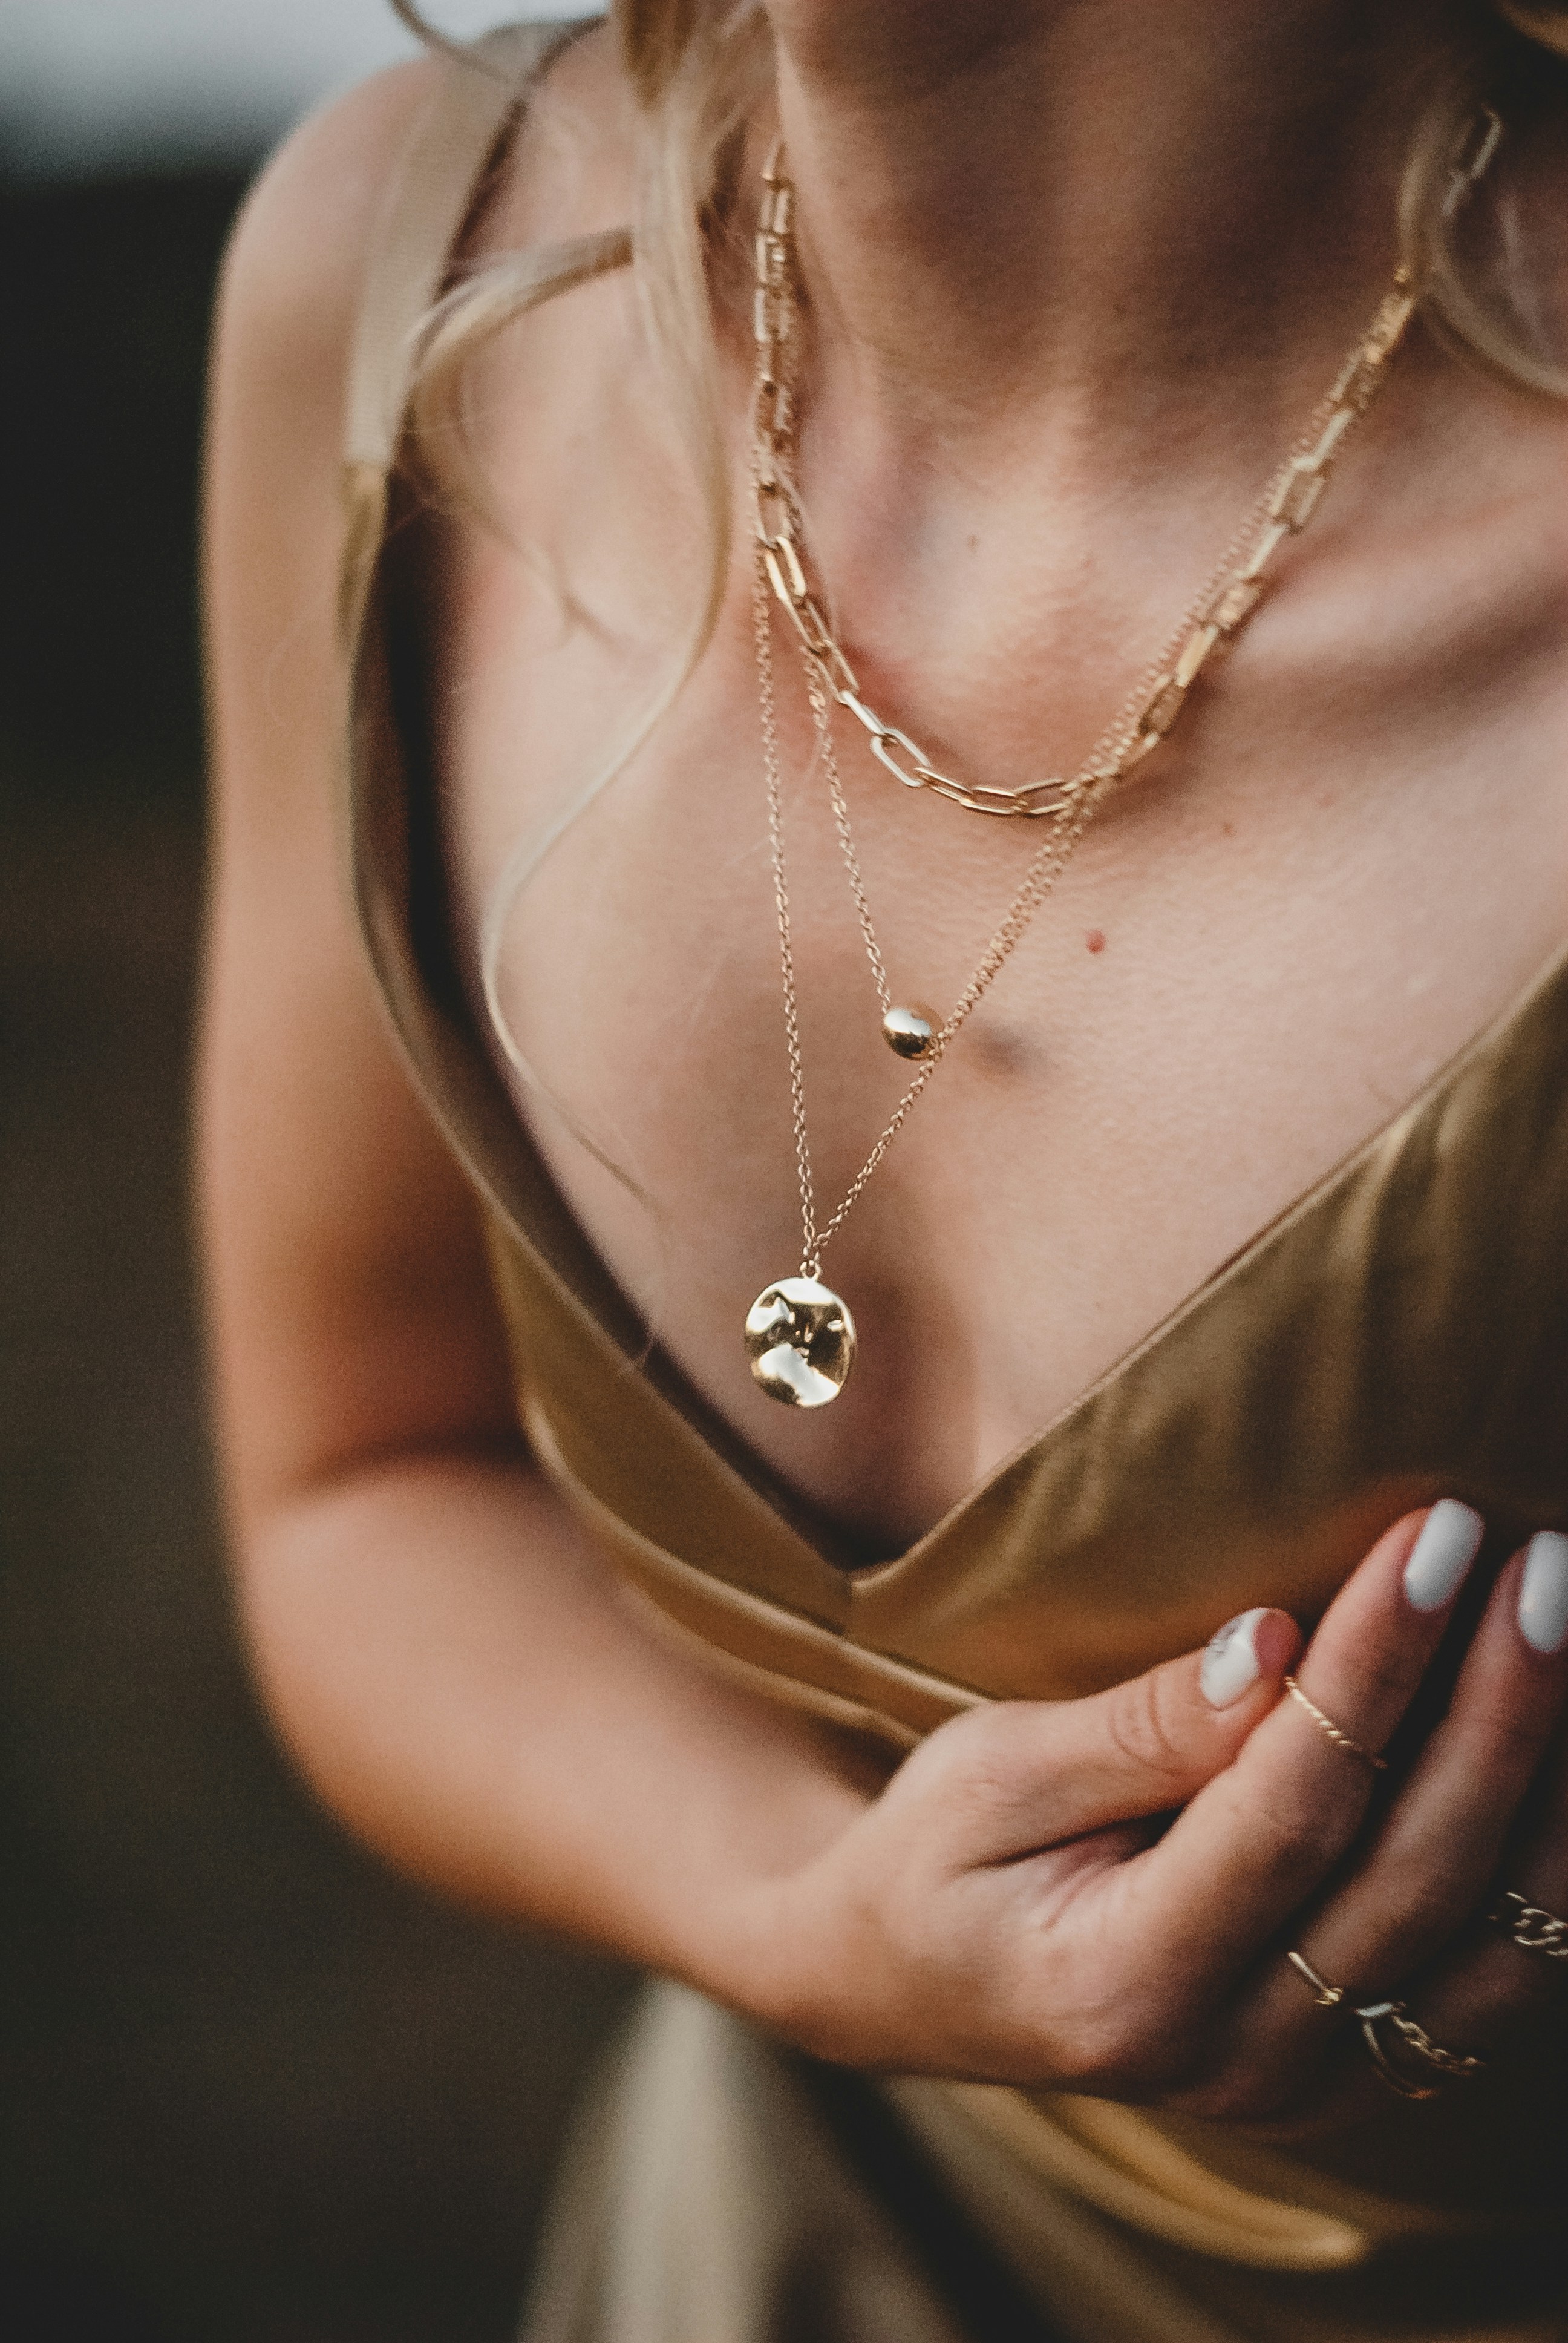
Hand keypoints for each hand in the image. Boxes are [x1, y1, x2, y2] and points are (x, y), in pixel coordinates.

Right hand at [746, 1504, 1567, 2115]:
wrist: (904, 1985)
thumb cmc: (936, 1855)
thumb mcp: (989, 1773)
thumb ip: (1136, 1726)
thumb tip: (1270, 1643)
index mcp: (1121, 1983)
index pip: (1291, 1809)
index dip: (1374, 1670)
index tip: (1433, 1535)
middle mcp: (1231, 2058)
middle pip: (1413, 1874)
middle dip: (1496, 1707)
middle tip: (1543, 1563)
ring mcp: (1300, 2086)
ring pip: (1489, 1947)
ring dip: (1552, 1786)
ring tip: (1566, 1633)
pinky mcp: (1343, 2074)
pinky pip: (1494, 1986)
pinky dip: (1547, 1874)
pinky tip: (1563, 1755)